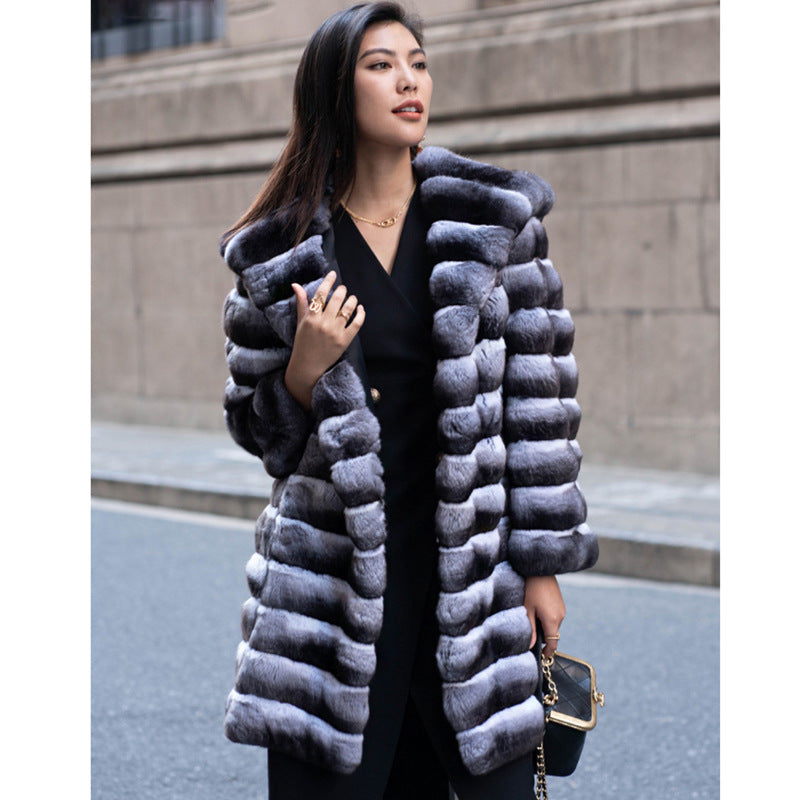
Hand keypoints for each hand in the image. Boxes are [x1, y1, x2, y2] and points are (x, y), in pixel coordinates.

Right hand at [284, 271, 365, 409]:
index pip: (321, 293)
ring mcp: (335, 332)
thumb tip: (295, 284)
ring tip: (352, 298)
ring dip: (352, 300)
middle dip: (342, 290)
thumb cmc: (303, 343)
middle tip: (343, 289)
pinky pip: (356, 323)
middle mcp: (323, 323)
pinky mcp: (345, 340)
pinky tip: (361, 309)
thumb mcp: (300, 322)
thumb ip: (301, 303)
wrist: (308, 366)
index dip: (328, 281)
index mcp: (311, 318)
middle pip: (336, 299)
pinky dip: (361, 314)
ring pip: (348, 309)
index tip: (333, 274)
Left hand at [524, 575, 565, 657]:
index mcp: (553, 620)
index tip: (540, 659)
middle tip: (527, 636)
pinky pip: (553, 616)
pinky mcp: (560, 602)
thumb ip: (529, 630)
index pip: (553, 644)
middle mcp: (561, 616)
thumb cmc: (530, 587)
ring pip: (552, 625)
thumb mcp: (527, 610)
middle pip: (552, 634)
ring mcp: (562, 608)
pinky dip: (545, 618)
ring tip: (529, 618)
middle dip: (541, 638)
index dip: (547, 653)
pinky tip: (534, 609)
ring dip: (543, 626)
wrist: (538, 567)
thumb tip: (530, 646)